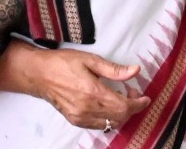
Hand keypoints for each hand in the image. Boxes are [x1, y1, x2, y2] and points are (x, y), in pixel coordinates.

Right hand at [0, 41, 149, 130]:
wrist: (39, 74)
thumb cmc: (63, 63)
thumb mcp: (91, 60)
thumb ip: (114, 69)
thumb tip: (135, 71)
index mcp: (93, 92)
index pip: (124, 106)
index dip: (138, 104)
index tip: (145, 98)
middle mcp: (87, 109)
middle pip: (119, 117)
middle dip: (132, 108)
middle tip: (134, 93)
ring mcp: (80, 117)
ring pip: (110, 124)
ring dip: (121, 114)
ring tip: (122, 98)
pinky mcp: (75, 120)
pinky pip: (98, 125)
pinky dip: (109, 118)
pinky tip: (109, 105)